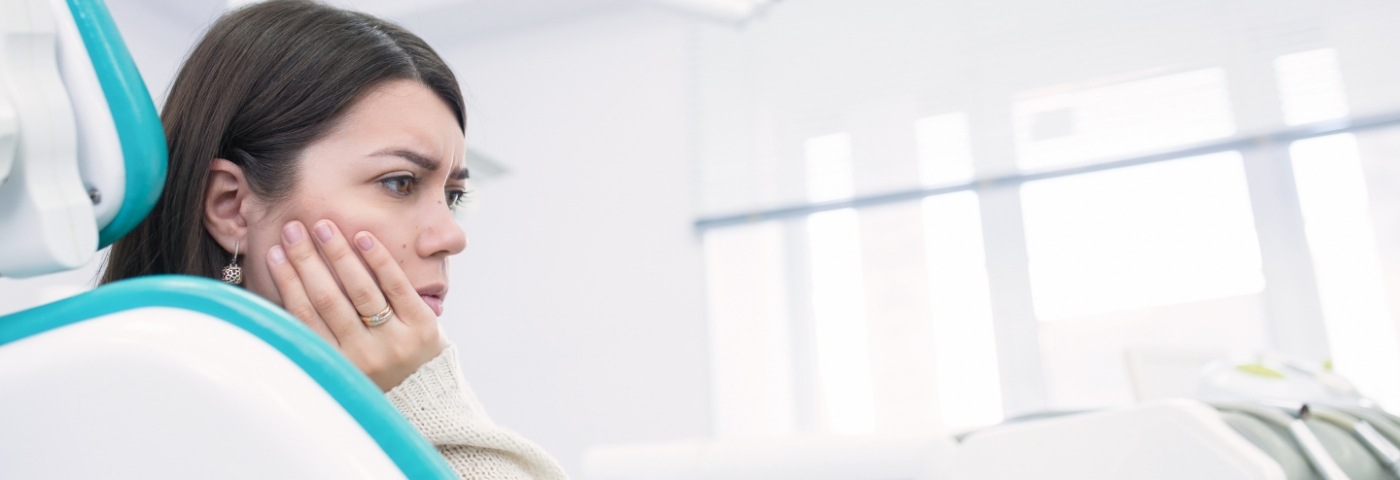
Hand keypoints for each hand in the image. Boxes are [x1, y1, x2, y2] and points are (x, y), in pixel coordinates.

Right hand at [266, 219, 447, 390]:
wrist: (426, 391)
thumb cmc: (376, 368)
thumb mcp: (342, 361)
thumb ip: (319, 333)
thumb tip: (285, 284)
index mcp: (336, 364)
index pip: (305, 316)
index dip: (287, 282)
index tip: (274, 252)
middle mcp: (363, 355)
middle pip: (328, 299)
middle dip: (307, 261)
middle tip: (293, 229)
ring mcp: (394, 341)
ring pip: (360, 290)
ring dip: (338, 254)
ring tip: (323, 227)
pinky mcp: (422, 326)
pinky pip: (396, 286)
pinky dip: (378, 260)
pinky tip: (363, 237)